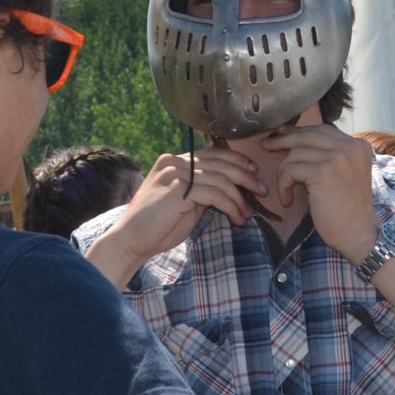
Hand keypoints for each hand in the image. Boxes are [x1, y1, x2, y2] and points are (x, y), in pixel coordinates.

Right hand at [101, 149, 265, 274]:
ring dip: (239, 198)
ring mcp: (175, 174)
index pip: (212, 154)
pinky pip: (215, 194)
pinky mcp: (178, 190)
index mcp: (174, 161)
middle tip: (262, 190)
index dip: (236, 161)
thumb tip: (232, 188)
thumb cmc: (158, 225)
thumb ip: (202, 189)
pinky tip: (236, 218)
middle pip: (220, 163)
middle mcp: (174, 162)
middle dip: (245, 176)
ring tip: (247, 213)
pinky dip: (231, 206)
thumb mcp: (184, 201)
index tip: (254, 171)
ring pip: (220, 180)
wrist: (132, 240)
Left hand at [260, 125, 378, 261]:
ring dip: (284, 172)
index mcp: (358, 146)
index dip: (298, 132)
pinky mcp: (323, 172)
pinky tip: (288, 200)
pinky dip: (284, 185)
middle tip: (266, 146)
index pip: (321, 130)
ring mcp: (338, 158)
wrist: (358, 234)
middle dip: (283, 140)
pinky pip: (291, 170)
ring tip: (286, 190)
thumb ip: (319, 156)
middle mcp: (351, 147)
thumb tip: (285, 142)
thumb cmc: (346, 210)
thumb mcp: (338, 175)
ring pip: (295, 153)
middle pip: (307, 135)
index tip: (281, 135)